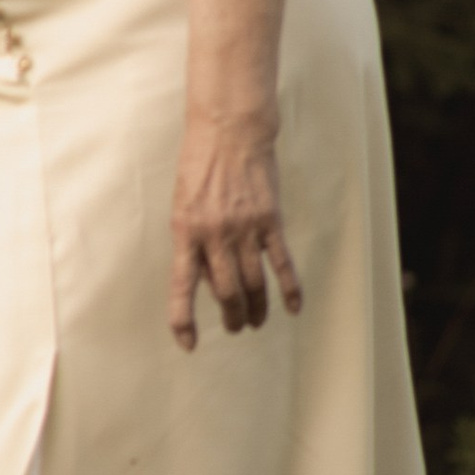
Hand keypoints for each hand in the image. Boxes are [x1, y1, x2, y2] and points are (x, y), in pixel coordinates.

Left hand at [168, 113, 301, 347]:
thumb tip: (207, 279)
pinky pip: (281, 263)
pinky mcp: (270, 222)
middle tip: (234, 327)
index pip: (182, 286)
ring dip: (256, 308)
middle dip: (230, 316)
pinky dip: (288, 289)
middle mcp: (214, 234)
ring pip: (253, 284)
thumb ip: (193, 241)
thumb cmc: (199, 164)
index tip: (188, 344)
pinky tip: (292, 308)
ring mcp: (245, 229)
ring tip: (256, 322)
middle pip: (226, 292)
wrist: (228, 130)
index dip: (184, 319)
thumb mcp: (182, 203)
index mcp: (185, 230)